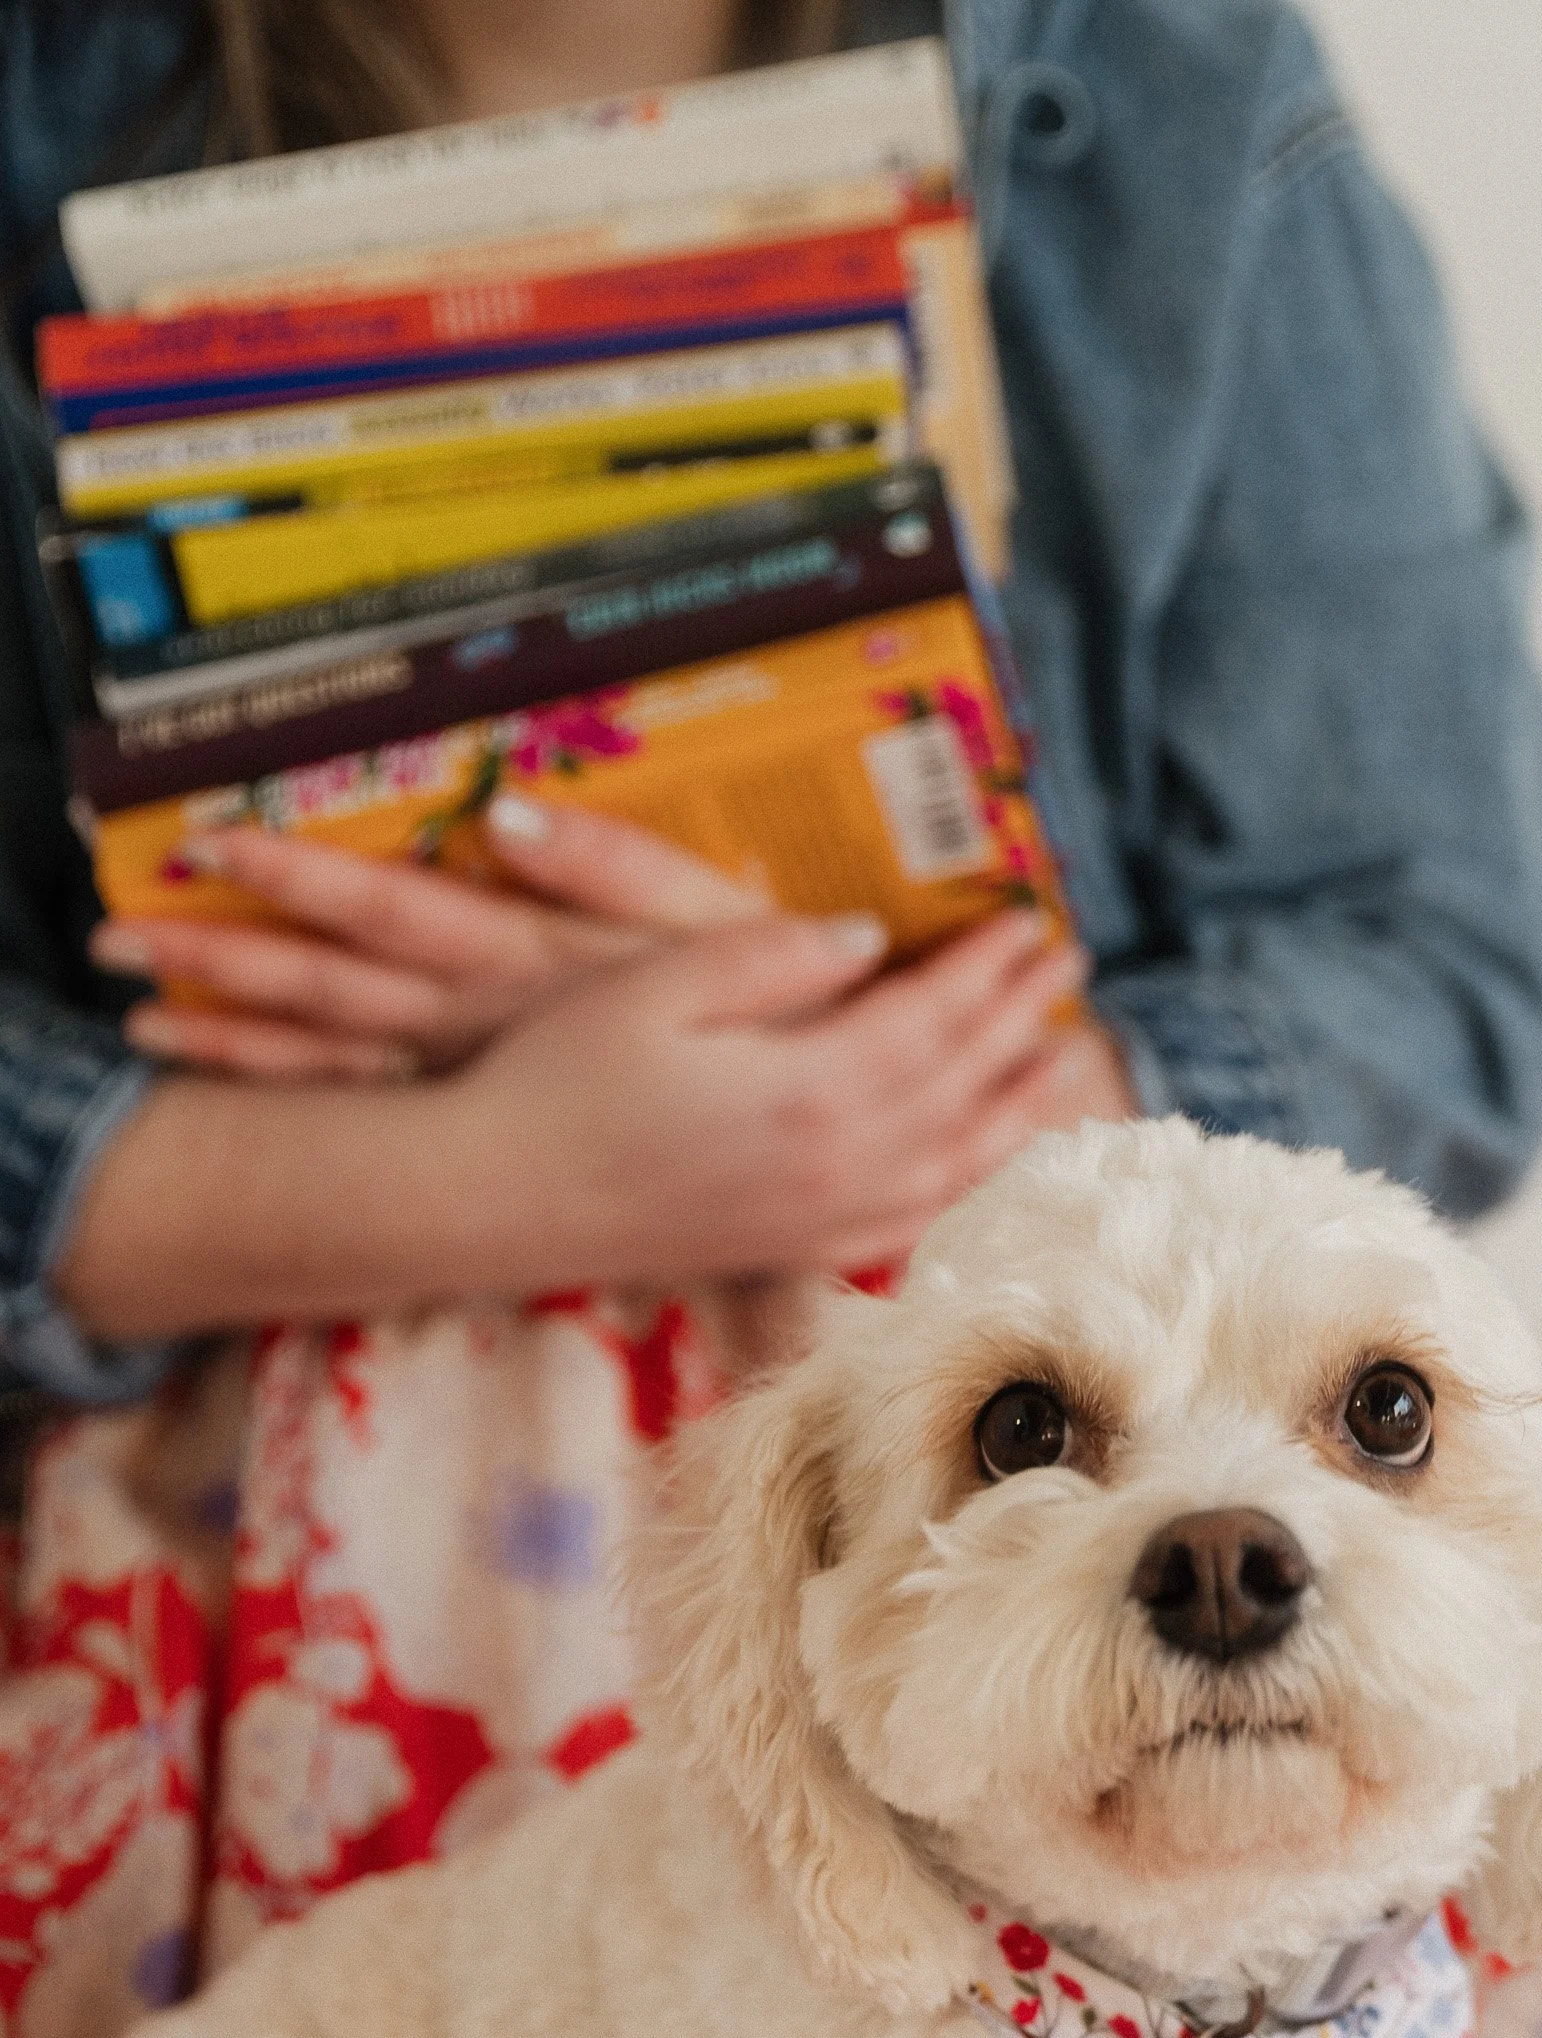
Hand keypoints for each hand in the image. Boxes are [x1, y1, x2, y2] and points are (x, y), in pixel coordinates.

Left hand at [85, 797, 766, 1079]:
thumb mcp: (709, 928)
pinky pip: (379, 1112)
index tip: (208, 844)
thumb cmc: (777, 1005)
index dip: (298, 884)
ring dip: (234, 1041)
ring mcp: (489, 1078)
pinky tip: (225, 1069)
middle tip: (110, 940)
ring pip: (338, 1062)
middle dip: (224, 964)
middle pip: (331, 994)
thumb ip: (613, 866)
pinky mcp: (506, 1111)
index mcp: (535, 965)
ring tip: (133, 1017)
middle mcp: (491, 1026)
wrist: (826, 1117)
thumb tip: (502, 812)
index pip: (393, 916)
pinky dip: (296, 1095)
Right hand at [441, 896, 1094, 1284]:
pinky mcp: (787, 1251)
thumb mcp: (656, 984)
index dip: (987, 965)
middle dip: (1020, 1018)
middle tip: (1069, 963)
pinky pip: (907, 1217)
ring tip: (1060, 1057)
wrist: (488, 1199)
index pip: (933, 1018)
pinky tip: (975, 1155)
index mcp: (810, 1089)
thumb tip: (870, 939)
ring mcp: (815, 1219)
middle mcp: (834, 1165)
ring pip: (950, 1161)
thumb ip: (773, 956)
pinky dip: (959, 1180)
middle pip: (959, 1084)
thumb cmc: (555, 1078)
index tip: (1030, 916)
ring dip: (1011, 1104)